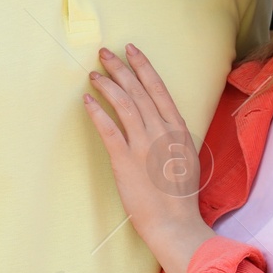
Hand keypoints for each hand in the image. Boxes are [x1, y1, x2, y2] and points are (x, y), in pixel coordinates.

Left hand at [83, 44, 214, 272]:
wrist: (174, 222)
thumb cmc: (180, 194)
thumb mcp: (185, 156)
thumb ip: (173, 136)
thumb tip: (162, 121)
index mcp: (178, 128)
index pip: (158, 88)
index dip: (142, 66)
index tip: (131, 50)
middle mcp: (161, 130)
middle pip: (138, 90)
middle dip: (120, 68)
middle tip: (104, 53)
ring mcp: (143, 144)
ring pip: (124, 104)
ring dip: (107, 85)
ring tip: (94, 74)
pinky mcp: (125, 160)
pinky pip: (109, 128)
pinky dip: (97, 111)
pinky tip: (87, 100)